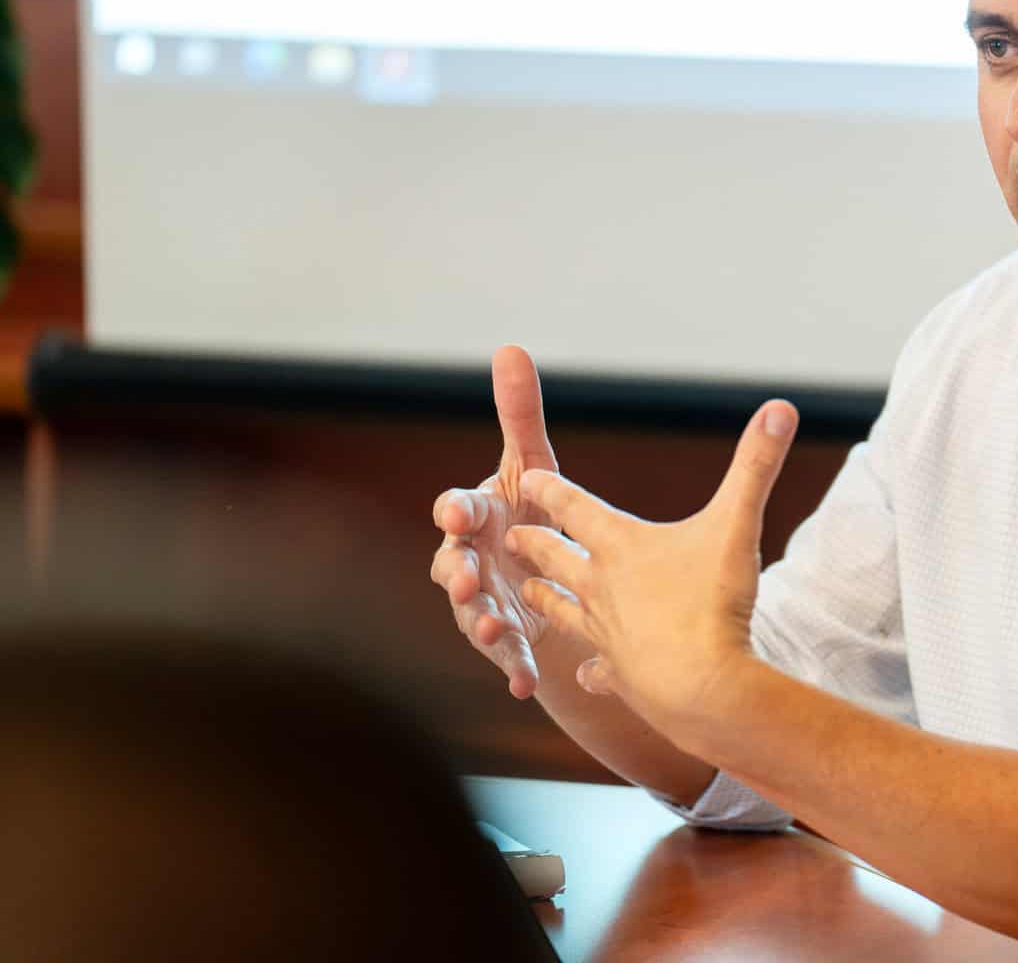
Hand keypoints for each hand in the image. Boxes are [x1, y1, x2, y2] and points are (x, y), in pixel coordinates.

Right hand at [428, 344, 564, 698]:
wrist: (552, 578)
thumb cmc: (532, 513)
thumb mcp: (533, 466)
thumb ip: (519, 415)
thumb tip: (510, 348)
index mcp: (477, 517)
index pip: (455, 510)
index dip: (456, 510)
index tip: (461, 511)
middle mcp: (471, 561)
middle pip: (452, 566)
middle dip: (458, 572)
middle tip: (468, 578)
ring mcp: (484, 604)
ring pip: (471, 615)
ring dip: (479, 623)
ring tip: (493, 629)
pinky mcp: (507, 642)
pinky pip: (506, 658)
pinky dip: (515, 669)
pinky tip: (526, 684)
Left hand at [503, 399, 797, 742]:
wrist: (700, 685)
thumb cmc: (713, 600)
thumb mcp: (738, 523)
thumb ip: (756, 465)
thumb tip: (781, 407)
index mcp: (620, 546)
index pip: (574, 507)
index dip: (550, 488)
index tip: (525, 476)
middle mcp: (602, 588)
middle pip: (558, 559)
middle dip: (535, 543)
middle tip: (511, 536)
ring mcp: (606, 635)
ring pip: (565, 613)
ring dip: (546, 600)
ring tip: (528, 592)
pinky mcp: (619, 676)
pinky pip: (600, 671)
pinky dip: (593, 671)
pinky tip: (588, 675)